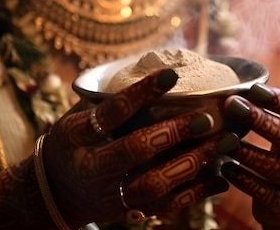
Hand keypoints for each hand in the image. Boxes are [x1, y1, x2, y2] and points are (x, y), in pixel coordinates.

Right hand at [42, 69, 233, 226]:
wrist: (56, 194)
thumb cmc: (72, 144)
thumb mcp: (75, 118)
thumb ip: (106, 101)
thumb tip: (151, 67)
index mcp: (76, 136)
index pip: (109, 113)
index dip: (140, 93)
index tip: (170, 74)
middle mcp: (93, 168)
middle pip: (134, 151)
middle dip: (172, 133)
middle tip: (205, 118)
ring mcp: (111, 194)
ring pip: (155, 185)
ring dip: (193, 163)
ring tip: (224, 143)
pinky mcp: (129, 212)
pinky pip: (166, 206)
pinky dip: (198, 191)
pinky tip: (222, 174)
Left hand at [220, 83, 279, 228]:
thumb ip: (270, 109)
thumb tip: (232, 88)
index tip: (255, 89)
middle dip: (263, 121)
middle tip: (234, 106)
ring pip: (279, 168)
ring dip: (250, 153)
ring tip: (226, 141)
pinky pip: (268, 194)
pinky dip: (245, 180)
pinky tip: (226, 168)